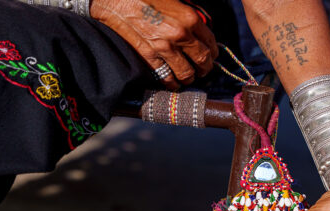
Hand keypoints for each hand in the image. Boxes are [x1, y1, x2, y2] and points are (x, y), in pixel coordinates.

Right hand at [90, 0, 218, 89]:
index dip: (213, 53)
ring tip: (188, 77)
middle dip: (205, 69)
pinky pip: (166, 78)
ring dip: (189, 78)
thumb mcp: (173, 0)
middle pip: (203, 61)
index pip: (211, 43)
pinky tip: (173, 82)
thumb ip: (188, 16)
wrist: (116, 0)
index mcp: (189, 18)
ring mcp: (164, 48)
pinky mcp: (150, 58)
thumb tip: (198, 31)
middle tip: (202, 71)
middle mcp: (180, 35)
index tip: (210, 57)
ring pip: (187, 74)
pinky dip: (172, 83)